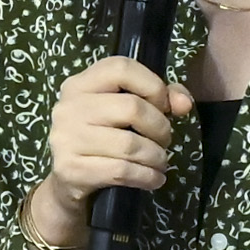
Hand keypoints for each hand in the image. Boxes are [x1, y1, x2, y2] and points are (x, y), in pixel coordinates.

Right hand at [21, 55, 191, 249]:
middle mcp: (68, 107)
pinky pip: (122, 171)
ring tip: (160, 162)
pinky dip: (147, 177)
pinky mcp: (70, 169)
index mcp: (80, 84)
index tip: (162, 106)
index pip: (121, 68)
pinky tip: (153, 179)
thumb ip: (160, 98)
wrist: (68, 182)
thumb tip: (184, 104)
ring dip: (156, 157)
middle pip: (131, 107)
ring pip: (130, 144)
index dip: (152, 85)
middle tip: (163, 141)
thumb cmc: (102, 139)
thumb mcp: (125, 113)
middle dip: (159, 128)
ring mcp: (66, 138)